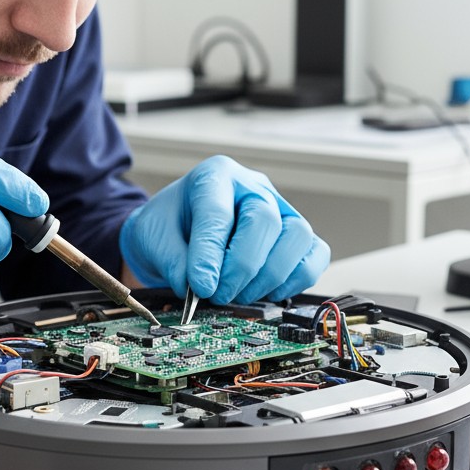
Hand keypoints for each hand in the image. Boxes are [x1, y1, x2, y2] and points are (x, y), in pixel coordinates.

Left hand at [119, 155, 329, 304]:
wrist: (178, 231)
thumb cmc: (169, 227)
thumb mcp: (154, 238)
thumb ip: (173, 262)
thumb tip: (199, 288)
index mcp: (215, 175)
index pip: (218, 212)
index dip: (209, 254)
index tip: (200, 286)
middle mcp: (253, 187)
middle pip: (265, 220)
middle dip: (242, 267)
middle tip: (219, 294)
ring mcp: (281, 209)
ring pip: (297, 236)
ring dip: (269, 275)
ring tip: (239, 294)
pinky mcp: (296, 235)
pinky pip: (315, 255)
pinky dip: (295, 280)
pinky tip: (266, 292)